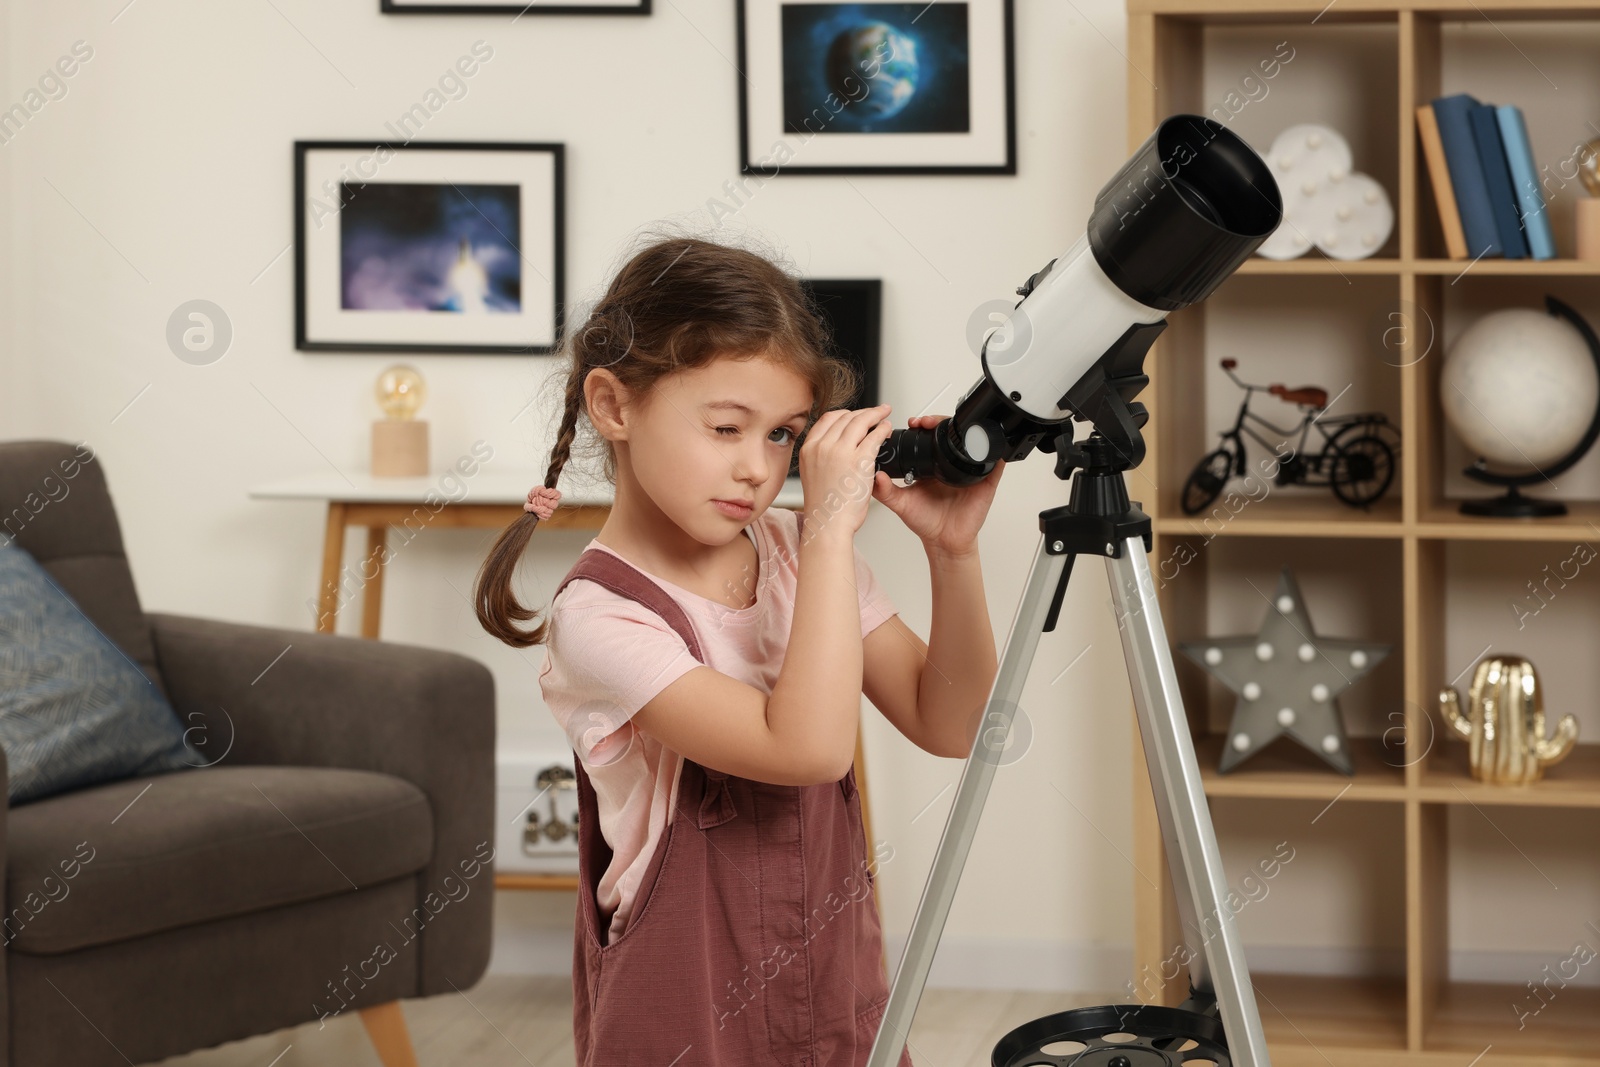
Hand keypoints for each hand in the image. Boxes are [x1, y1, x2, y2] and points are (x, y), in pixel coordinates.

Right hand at [798, 403, 894, 538]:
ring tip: (885, 414)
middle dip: (863, 412)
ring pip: (860, 421)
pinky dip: (883, 428)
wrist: (828, 524)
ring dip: (876, 414)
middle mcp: (822, 446)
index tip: (854, 415)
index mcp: (809, 449)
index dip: (844, 413)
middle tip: (875, 412)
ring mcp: (840, 451)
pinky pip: (874, 435)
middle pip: (845, 417)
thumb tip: (834, 447)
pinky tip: (887, 428)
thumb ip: (821, 458)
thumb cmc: (824, 508)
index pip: (827, 419)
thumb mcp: (813, 475)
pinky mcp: (860, 460)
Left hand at [872, 414, 1004, 556]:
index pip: (931, 436)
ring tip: (952, 426)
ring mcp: (969, 472)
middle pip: (952, 432)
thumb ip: (885, 491)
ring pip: (973, 442)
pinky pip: (996, 464)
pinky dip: (997, 454)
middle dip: (939, 421)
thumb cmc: (926, 522)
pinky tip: (990, 448)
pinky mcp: (986, 482)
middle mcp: (951, 465)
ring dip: (965, 430)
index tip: (913, 422)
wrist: (944, 541)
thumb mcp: (901, 503)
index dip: (924, 425)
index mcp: (933, 465)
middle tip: (926, 422)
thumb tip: (876, 475)